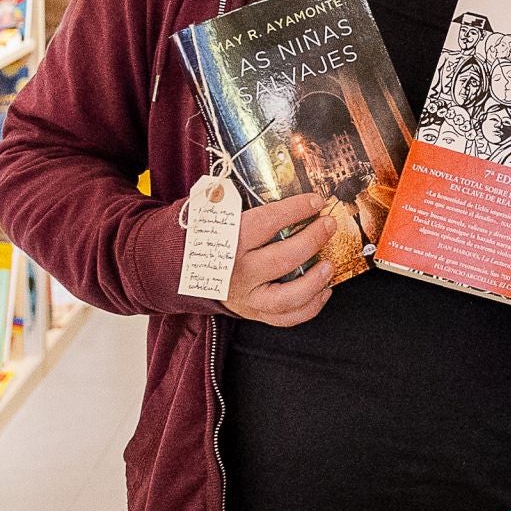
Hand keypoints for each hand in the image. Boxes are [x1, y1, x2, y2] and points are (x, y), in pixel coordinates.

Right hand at [221, 192, 335, 327]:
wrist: (181, 271)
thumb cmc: (208, 237)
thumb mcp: (217, 215)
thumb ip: (245, 203)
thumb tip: (284, 191)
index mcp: (227, 242)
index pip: (267, 222)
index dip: (296, 209)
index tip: (316, 201)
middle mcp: (237, 273)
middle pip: (282, 259)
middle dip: (313, 239)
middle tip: (329, 225)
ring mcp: (247, 297)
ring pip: (286, 298)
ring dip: (314, 281)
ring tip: (329, 265)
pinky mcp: (255, 312)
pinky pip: (287, 318)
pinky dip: (310, 306)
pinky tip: (324, 289)